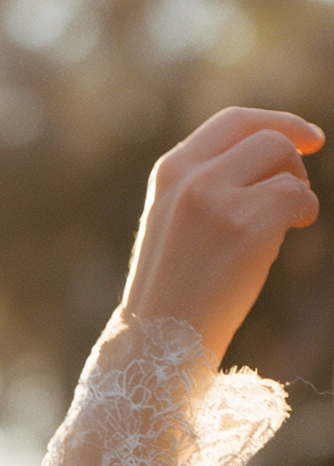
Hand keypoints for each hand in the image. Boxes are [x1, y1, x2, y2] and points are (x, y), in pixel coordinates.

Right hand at [121, 107, 321, 365]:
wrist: (156, 343)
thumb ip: (205, 184)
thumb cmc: (171, 291)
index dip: (278, 122)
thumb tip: (271, 157)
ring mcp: (215, 199)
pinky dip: (304, 211)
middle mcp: (190, 178)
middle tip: (295, 196)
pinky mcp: (244, 225)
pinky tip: (294, 231)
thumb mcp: (174, 222)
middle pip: (267, 138)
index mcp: (170, 172)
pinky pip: (296, 196)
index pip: (233, 122)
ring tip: (290, 221)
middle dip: (293, 161)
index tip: (309, 139)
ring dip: (298, 188)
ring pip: (283, 160)